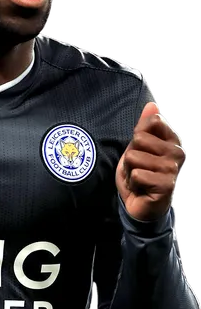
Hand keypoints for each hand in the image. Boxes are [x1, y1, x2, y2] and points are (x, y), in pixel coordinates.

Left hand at [116, 102, 186, 220]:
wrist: (140, 204)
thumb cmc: (140, 174)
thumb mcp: (138, 147)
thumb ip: (144, 126)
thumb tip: (151, 104)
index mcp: (172, 140)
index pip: (152, 122)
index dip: (137, 137)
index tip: (142, 151)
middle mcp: (177, 152)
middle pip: (139, 139)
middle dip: (130, 156)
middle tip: (138, 168)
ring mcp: (173, 169)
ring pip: (134, 157)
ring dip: (130, 171)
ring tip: (139, 179)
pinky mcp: (166, 185)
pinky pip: (137, 174)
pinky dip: (133, 183)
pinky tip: (141, 188)